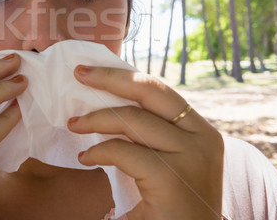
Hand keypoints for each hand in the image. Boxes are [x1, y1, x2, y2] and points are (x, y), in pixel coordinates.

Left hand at [68, 66, 223, 219]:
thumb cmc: (172, 207)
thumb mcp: (167, 161)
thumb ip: (150, 134)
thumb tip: (110, 102)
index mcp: (201, 131)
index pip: (160, 91)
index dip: (124, 77)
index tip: (93, 71)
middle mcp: (203, 138)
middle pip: (149, 91)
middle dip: (109, 78)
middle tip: (78, 74)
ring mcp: (191, 156)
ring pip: (131, 119)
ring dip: (94, 119)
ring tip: (73, 125)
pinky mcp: (171, 177)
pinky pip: (122, 151)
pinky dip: (98, 152)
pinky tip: (86, 158)